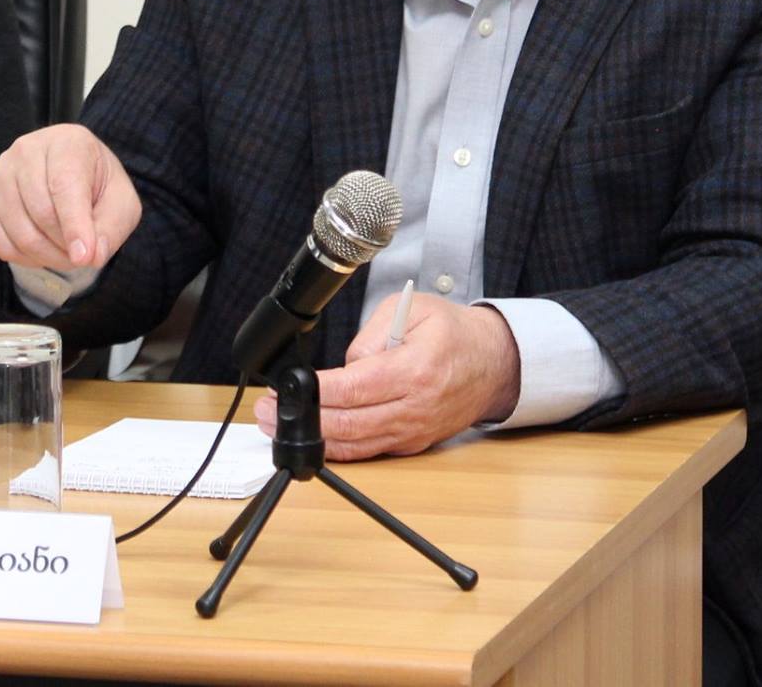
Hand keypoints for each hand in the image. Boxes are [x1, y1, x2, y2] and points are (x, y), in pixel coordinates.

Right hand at [0, 123, 141, 269]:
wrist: (69, 173)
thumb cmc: (96, 187)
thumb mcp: (121, 204)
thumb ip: (111, 228)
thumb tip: (89, 255)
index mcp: (66, 142)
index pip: (64, 186)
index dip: (75, 226)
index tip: (86, 258)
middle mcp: (25, 149)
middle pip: (41, 213)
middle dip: (65, 247)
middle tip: (82, 256)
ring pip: (19, 233)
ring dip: (47, 257)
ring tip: (64, 252)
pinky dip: (23, 258)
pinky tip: (40, 249)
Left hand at [252, 295, 519, 460]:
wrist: (494, 363)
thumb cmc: (452, 332)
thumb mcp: (410, 310)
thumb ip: (371, 336)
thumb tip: (343, 366)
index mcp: (415, 370)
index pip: (356, 388)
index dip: (317, 392)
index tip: (287, 386)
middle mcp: (415, 408)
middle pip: (351, 424)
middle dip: (303, 418)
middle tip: (267, 409)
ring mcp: (414, 431)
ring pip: (357, 445)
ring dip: (314, 438)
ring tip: (278, 424)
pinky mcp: (412, 443)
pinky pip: (370, 452)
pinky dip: (339, 448)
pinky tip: (312, 437)